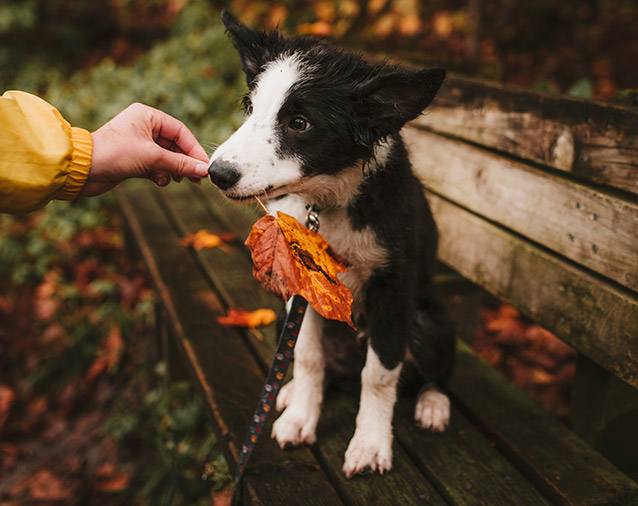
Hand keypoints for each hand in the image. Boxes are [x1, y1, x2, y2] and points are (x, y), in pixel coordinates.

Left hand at [82, 103, 208, 195]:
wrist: (82, 169)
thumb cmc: (114, 154)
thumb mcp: (153, 158)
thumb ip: (181, 164)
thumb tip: (204, 170)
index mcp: (148, 116)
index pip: (180, 132)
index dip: (194, 150)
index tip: (204, 167)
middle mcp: (143, 126)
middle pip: (175, 145)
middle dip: (185, 162)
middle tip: (197, 179)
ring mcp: (138, 143)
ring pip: (166, 157)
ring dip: (173, 170)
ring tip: (179, 181)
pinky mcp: (133, 159)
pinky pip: (155, 165)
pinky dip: (160, 174)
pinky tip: (159, 181)